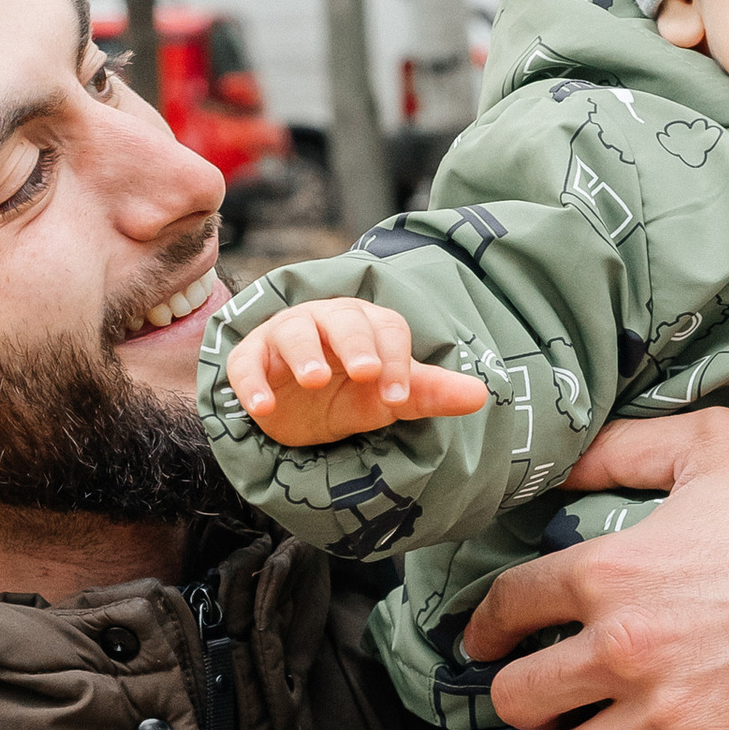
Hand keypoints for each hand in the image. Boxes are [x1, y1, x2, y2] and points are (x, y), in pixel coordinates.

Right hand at [224, 301, 489, 450]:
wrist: (294, 410)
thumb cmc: (349, 393)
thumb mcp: (389, 399)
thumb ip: (429, 393)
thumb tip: (481, 395)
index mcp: (368, 324)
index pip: (388, 330)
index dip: (395, 361)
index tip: (396, 398)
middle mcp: (327, 320)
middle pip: (343, 319)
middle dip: (355, 343)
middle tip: (365, 373)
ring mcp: (285, 335)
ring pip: (293, 330)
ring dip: (304, 352)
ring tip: (314, 380)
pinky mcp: (251, 358)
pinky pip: (247, 364)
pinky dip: (251, 382)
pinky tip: (262, 408)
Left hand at [462, 408, 728, 729]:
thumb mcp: (711, 447)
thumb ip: (622, 448)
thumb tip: (558, 462)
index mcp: (613, 570)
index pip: (505, 610)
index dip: (482, 629)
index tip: (482, 644)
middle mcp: (628, 648)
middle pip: (516, 700)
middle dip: (524, 694)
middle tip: (548, 690)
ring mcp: (671, 714)